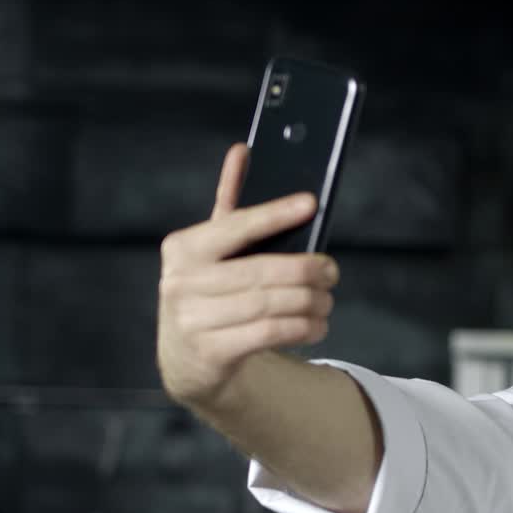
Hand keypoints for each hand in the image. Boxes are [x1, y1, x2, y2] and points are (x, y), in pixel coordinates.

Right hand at [157, 143, 339, 406]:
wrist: (187, 360)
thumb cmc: (211, 293)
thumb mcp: (213, 252)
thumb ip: (229, 205)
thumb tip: (244, 151)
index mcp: (183, 249)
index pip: (235, 225)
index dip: (275, 213)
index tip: (310, 203)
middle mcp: (181, 283)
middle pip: (262, 271)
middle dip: (307, 271)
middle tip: (332, 272)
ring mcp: (192, 321)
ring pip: (271, 305)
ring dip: (311, 303)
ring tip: (327, 300)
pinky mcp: (210, 354)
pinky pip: (270, 334)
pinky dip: (302, 328)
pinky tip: (316, 324)